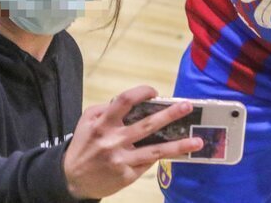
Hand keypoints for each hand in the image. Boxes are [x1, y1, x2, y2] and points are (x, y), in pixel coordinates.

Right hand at [63, 86, 203, 199]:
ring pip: (155, 151)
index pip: (124, 101)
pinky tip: (178, 151)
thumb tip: (133, 103)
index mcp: (102, 124)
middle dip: (169, 115)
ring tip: (198, 141)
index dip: (141, 93)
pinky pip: (148, 163)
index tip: (155, 92)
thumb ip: (106, 110)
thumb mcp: (87, 122)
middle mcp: (113, 141)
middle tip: (187, 106)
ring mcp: (122, 160)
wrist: (72, 180)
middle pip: (146, 125)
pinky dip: (163, 156)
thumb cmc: (83, 145)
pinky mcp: (127, 176)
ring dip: (179, 146)